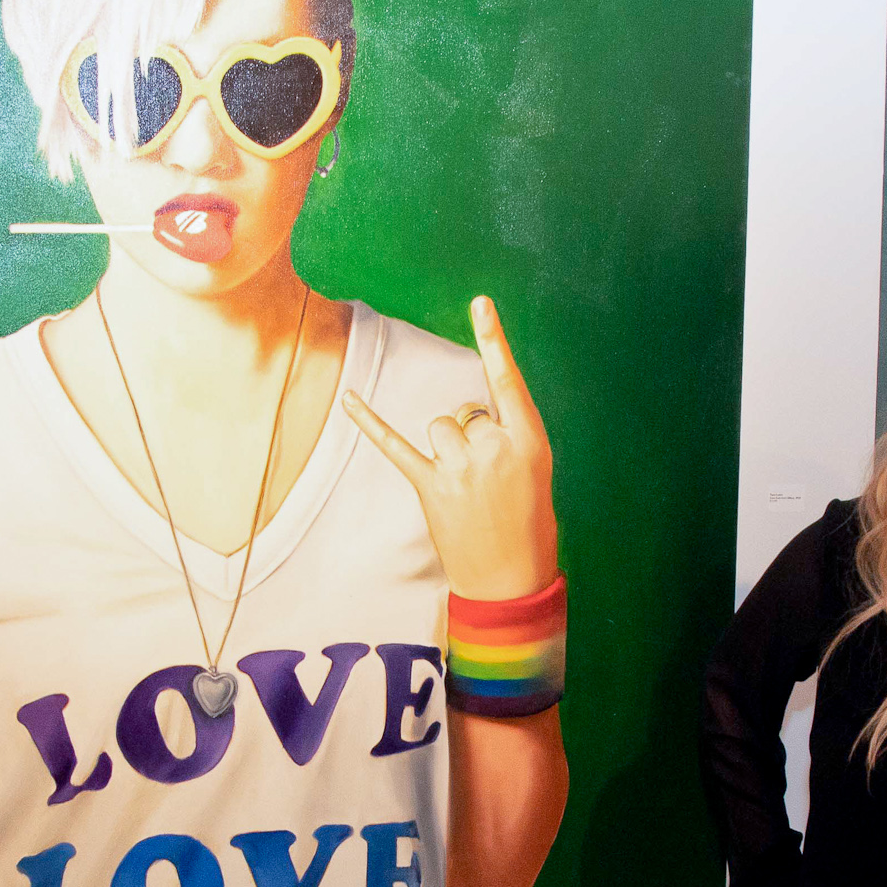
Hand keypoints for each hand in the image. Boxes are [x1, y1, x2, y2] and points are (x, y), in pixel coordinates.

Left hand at [343, 295, 558, 599]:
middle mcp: (495, 449)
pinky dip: (371, 422)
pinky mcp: (431, 488)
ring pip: (439, 426)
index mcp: (530, 442)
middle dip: (471, 435)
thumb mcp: (536, 475)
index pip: (507, 381)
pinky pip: (396, 445)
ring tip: (464, 486)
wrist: (512, 583)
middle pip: (467, 411)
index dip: (494, 340)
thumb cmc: (530, 527)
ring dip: (446, 447)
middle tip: (486, 478)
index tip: (478, 303)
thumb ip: (510, 440)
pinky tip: (349, 400)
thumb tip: (474, 420)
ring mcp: (461, 469)